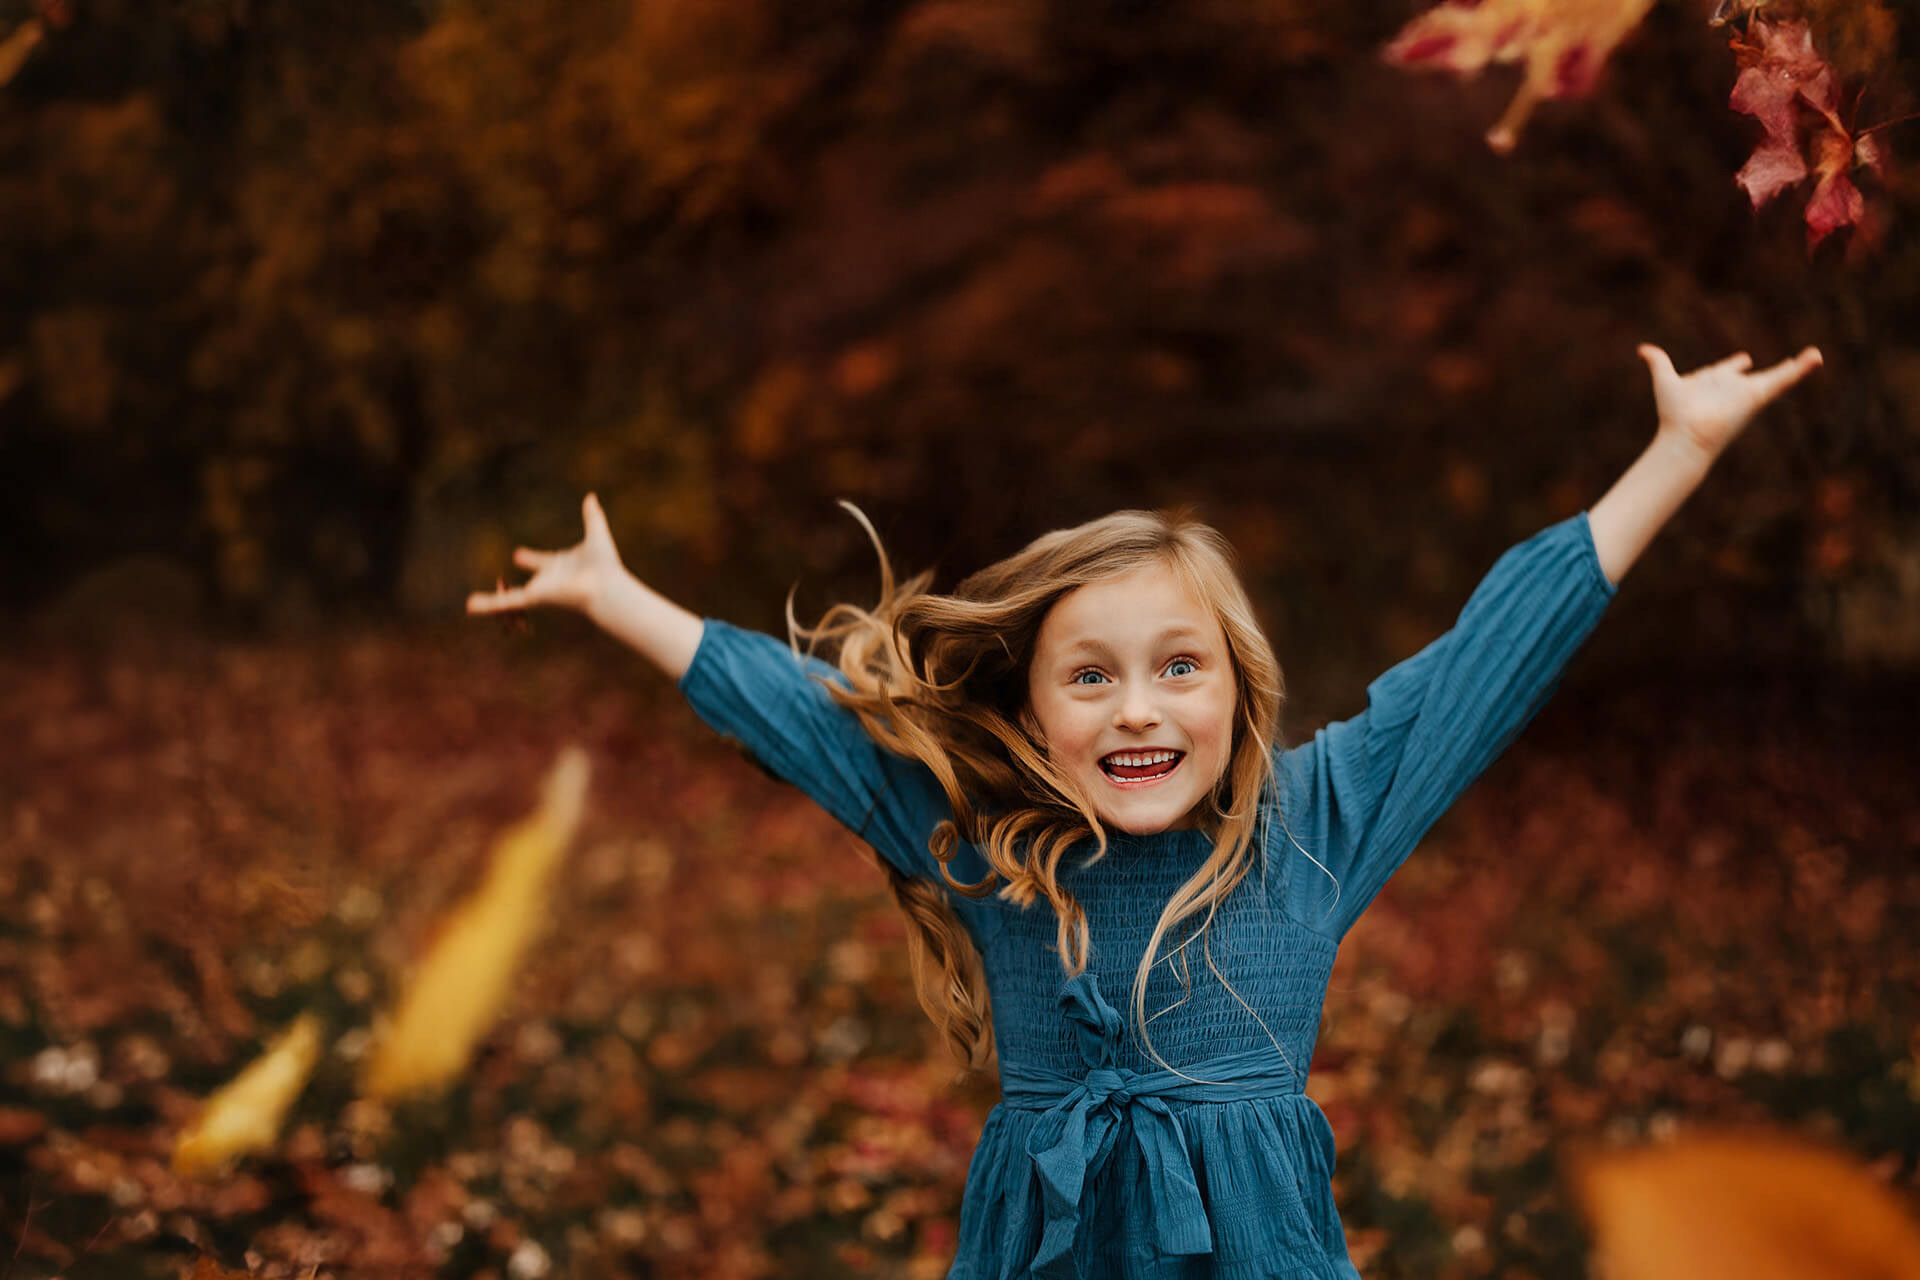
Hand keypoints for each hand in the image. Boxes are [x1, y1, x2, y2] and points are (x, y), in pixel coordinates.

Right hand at [467, 493, 625, 619]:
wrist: (606, 587)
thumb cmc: (606, 565)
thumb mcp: (596, 533)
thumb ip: (592, 516)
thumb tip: (591, 496)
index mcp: (561, 567)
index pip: (542, 562)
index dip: (530, 560)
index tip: (517, 555)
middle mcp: (549, 582)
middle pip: (528, 584)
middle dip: (512, 586)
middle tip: (496, 584)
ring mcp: (540, 591)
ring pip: (511, 598)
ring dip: (492, 602)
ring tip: (470, 605)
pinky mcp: (534, 598)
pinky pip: (506, 603)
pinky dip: (488, 605)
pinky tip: (470, 607)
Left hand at [1638, 343, 1822, 460]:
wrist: (1687, 435)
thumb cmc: (1674, 414)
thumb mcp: (1665, 380)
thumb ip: (1658, 363)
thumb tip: (1643, 349)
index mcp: (1713, 382)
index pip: (1726, 370)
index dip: (1733, 365)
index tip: (1745, 359)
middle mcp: (1732, 388)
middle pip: (1756, 376)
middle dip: (1769, 371)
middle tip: (1788, 363)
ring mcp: (1747, 393)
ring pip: (1778, 377)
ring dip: (1797, 367)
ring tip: (1815, 357)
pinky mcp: (1759, 395)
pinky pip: (1785, 378)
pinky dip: (1802, 368)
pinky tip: (1817, 356)